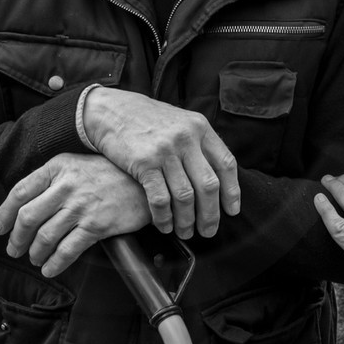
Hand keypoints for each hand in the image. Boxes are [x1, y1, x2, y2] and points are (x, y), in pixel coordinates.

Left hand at [0, 153, 151, 277]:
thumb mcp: (76, 165)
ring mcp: (81, 206)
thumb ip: (52, 180)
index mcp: (57, 167)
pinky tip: (50, 268)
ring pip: (45, 236)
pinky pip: (68, 249)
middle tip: (14, 249)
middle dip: (16, 238)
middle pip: (28, 216)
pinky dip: (55, 263)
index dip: (4, 213)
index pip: (20, 191)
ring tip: (34, 258)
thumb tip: (25, 205)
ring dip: (35, 252)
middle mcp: (66, 186)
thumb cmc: (108, 174)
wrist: (144, 182)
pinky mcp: (97, 225)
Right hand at [80, 88, 239, 238]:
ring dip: (187, 220)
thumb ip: (199, 144)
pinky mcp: (144, 162)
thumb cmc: (147, 120)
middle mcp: (186, 138)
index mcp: (200, 127)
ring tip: (185, 232)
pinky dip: (164, 218)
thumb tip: (217, 177)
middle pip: (208, 185)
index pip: (226, 164)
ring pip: (185, 196)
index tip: (231, 211)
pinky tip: (163, 226)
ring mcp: (165, 150)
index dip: (232, 192)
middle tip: (208, 231)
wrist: (111, 111)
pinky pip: (160, 199)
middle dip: (210, 214)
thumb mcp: (180, 122)